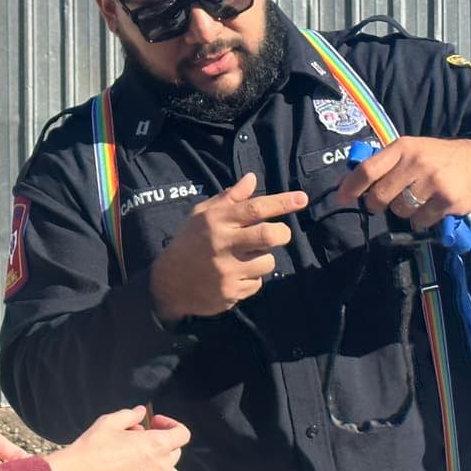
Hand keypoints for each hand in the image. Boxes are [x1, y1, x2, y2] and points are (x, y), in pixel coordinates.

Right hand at [45, 406, 190, 470]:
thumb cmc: (93, 449)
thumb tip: (140, 412)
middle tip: (138, 438)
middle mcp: (161, 467)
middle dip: (162, 442)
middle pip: (175, 452)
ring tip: (140, 458)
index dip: (171, 424)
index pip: (182, 434)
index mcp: (157, 445)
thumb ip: (130, 415)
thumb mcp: (110, 422)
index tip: (154, 422)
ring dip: (161, 463)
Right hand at [150, 172, 307, 321]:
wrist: (168, 284)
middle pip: (268, 236)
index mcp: (216, 221)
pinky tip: (234, 276)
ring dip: (263, 258)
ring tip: (245, 258)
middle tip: (279, 234)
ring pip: (267, 261)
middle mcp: (222, 244)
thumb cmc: (189, 243)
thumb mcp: (202, 215)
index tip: (302, 198)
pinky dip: (252, 278)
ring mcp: (226, 270)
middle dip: (282, 233)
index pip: (254, 208)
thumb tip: (252, 178)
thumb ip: (229, 198)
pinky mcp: (230, 293)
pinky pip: (257, 283)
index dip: (282, 202)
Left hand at [335, 136, 470, 228]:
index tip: (342, 198)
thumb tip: (345, 182)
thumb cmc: (437, 158)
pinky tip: (433, 207)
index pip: (368, 169)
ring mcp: (433, 181)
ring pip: (400, 211)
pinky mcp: (448, 200)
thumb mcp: (409, 151)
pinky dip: (423, 220)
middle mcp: (416, 162)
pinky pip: (421, 221)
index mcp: (402, 147)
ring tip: (418, 200)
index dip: (351, 187)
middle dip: (378, 205)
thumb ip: (381, 165)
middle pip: (380, 196)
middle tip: (388, 201)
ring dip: (405, 211)